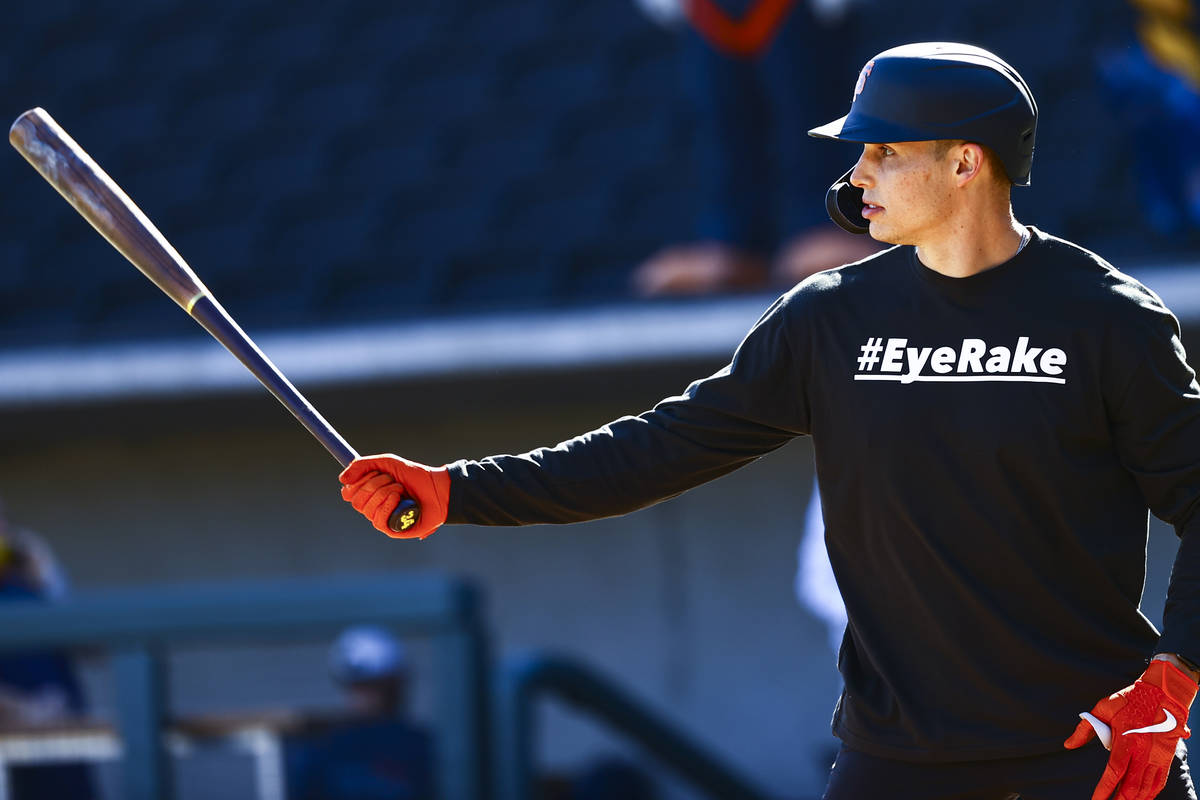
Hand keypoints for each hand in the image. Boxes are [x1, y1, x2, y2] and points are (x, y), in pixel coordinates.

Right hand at [339, 454, 449, 539]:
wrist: (437, 487)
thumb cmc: (414, 475)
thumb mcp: (387, 463)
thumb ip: (362, 465)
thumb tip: (341, 479)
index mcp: (370, 493)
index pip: (348, 493)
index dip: (356, 483)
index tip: (373, 473)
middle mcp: (374, 507)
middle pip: (356, 501)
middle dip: (373, 485)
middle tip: (391, 479)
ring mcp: (383, 519)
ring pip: (367, 509)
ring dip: (384, 493)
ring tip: (401, 488)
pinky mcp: (392, 530)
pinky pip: (378, 520)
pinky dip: (387, 506)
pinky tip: (399, 499)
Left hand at [1064, 659, 1196, 799]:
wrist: (1163, 692)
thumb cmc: (1130, 698)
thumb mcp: (1103, 708)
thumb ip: (1085, 728)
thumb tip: (1068, 744)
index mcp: (1127, 739)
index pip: (1115, 771)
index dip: (1105, 789)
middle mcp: (1144, 751)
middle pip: (1132, 786)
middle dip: (1119, 799)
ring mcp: (1158, 756)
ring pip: (1146, 787)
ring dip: (1134, 799)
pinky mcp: (1167, 757)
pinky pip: (1160, 782)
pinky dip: (1150, 793)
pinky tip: (1141, 798)